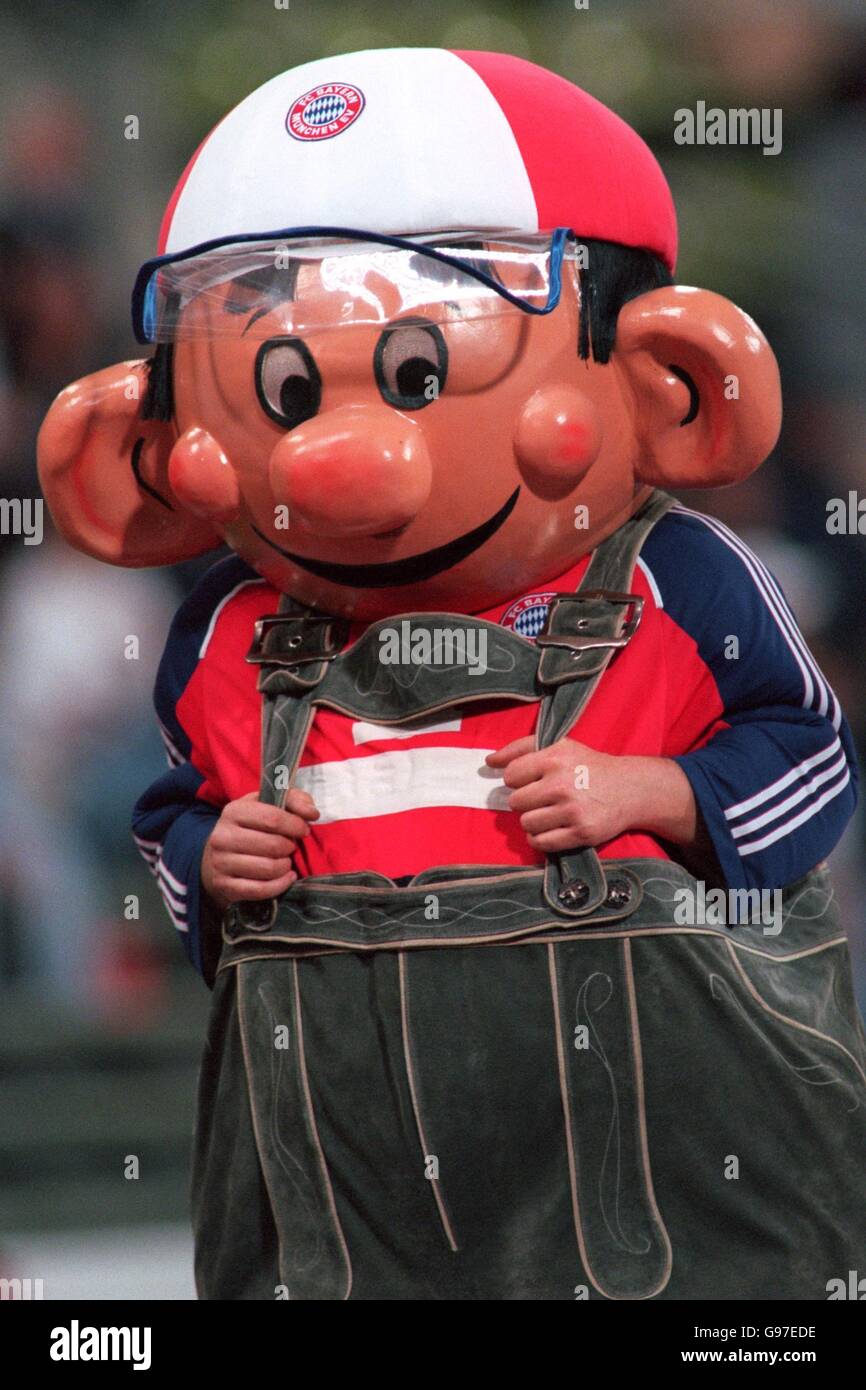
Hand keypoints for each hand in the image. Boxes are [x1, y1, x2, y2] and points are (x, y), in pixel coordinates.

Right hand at [201, 789, 318, 908]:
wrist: (217, 857)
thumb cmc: (252, 827)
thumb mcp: (268, 805)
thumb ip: (294, 800)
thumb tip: (312, 813)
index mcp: (234, 811)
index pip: (272, 818)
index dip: (295, 825)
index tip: (304, 830)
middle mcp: (223, 836)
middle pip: (272, 845)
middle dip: (290, 847)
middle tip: (291, 847)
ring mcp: (221, 863)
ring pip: (268, 868)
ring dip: (285, 866)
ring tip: (286, 860)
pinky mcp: (225, 886)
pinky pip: (260, 890)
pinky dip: (280, 885)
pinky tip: (286, 877)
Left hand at [485, 736, 697, 853]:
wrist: (631, 789)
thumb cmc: (589, 766)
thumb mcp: (560, 746)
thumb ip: (521, 748)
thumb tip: (488, 762)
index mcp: (555, 757)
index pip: (510, 775)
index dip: (517, 780)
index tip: (531, 781)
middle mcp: (562, 783)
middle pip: (516, 802)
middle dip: (526, 801)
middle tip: (543, 798)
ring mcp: (572, 810)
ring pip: (526, 824)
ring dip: (533, 821)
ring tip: (549, 813)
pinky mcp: (581, 833)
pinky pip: (541, 842)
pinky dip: (540, 839)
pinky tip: (551, 828)